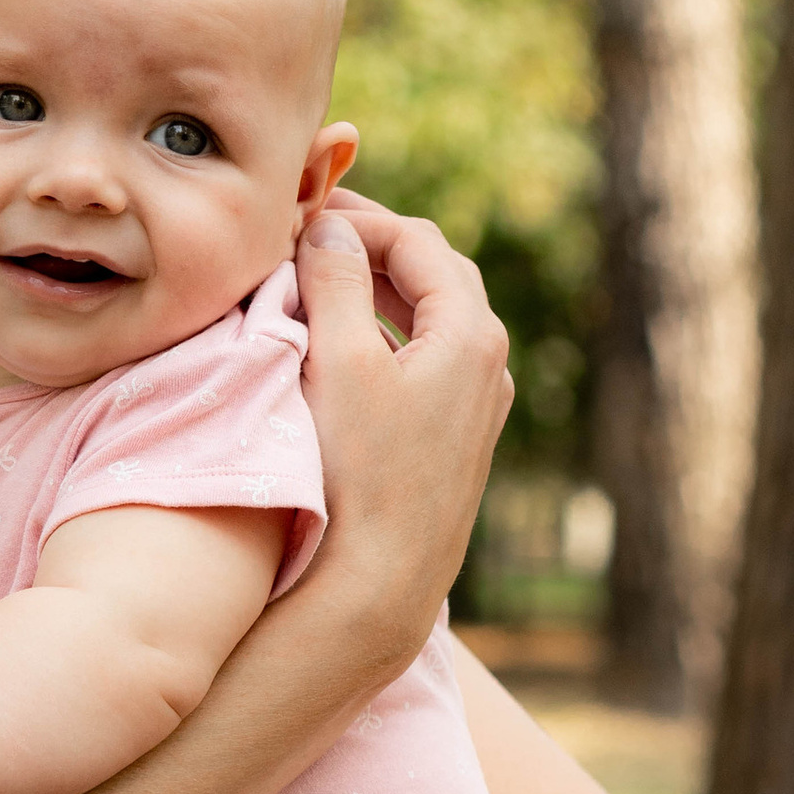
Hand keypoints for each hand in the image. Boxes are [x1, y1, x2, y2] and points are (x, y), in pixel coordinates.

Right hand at [292, 198, 509, 664]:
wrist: (383, 582)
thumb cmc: (360, 472)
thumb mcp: (339, 362)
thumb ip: (335, 281)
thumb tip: (332, 225)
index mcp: (472, 334)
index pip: (419, 241)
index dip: (360, 217)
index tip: (303, 211)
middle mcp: (490, 364)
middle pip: (434, 273)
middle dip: (372, 245)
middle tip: (311, 230)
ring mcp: (478, 404)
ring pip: (430, 317)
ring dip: (376, 288)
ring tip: (318, 275)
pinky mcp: (457, 437)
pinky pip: (425, 359)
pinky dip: (383, 331)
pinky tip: (340, 342)